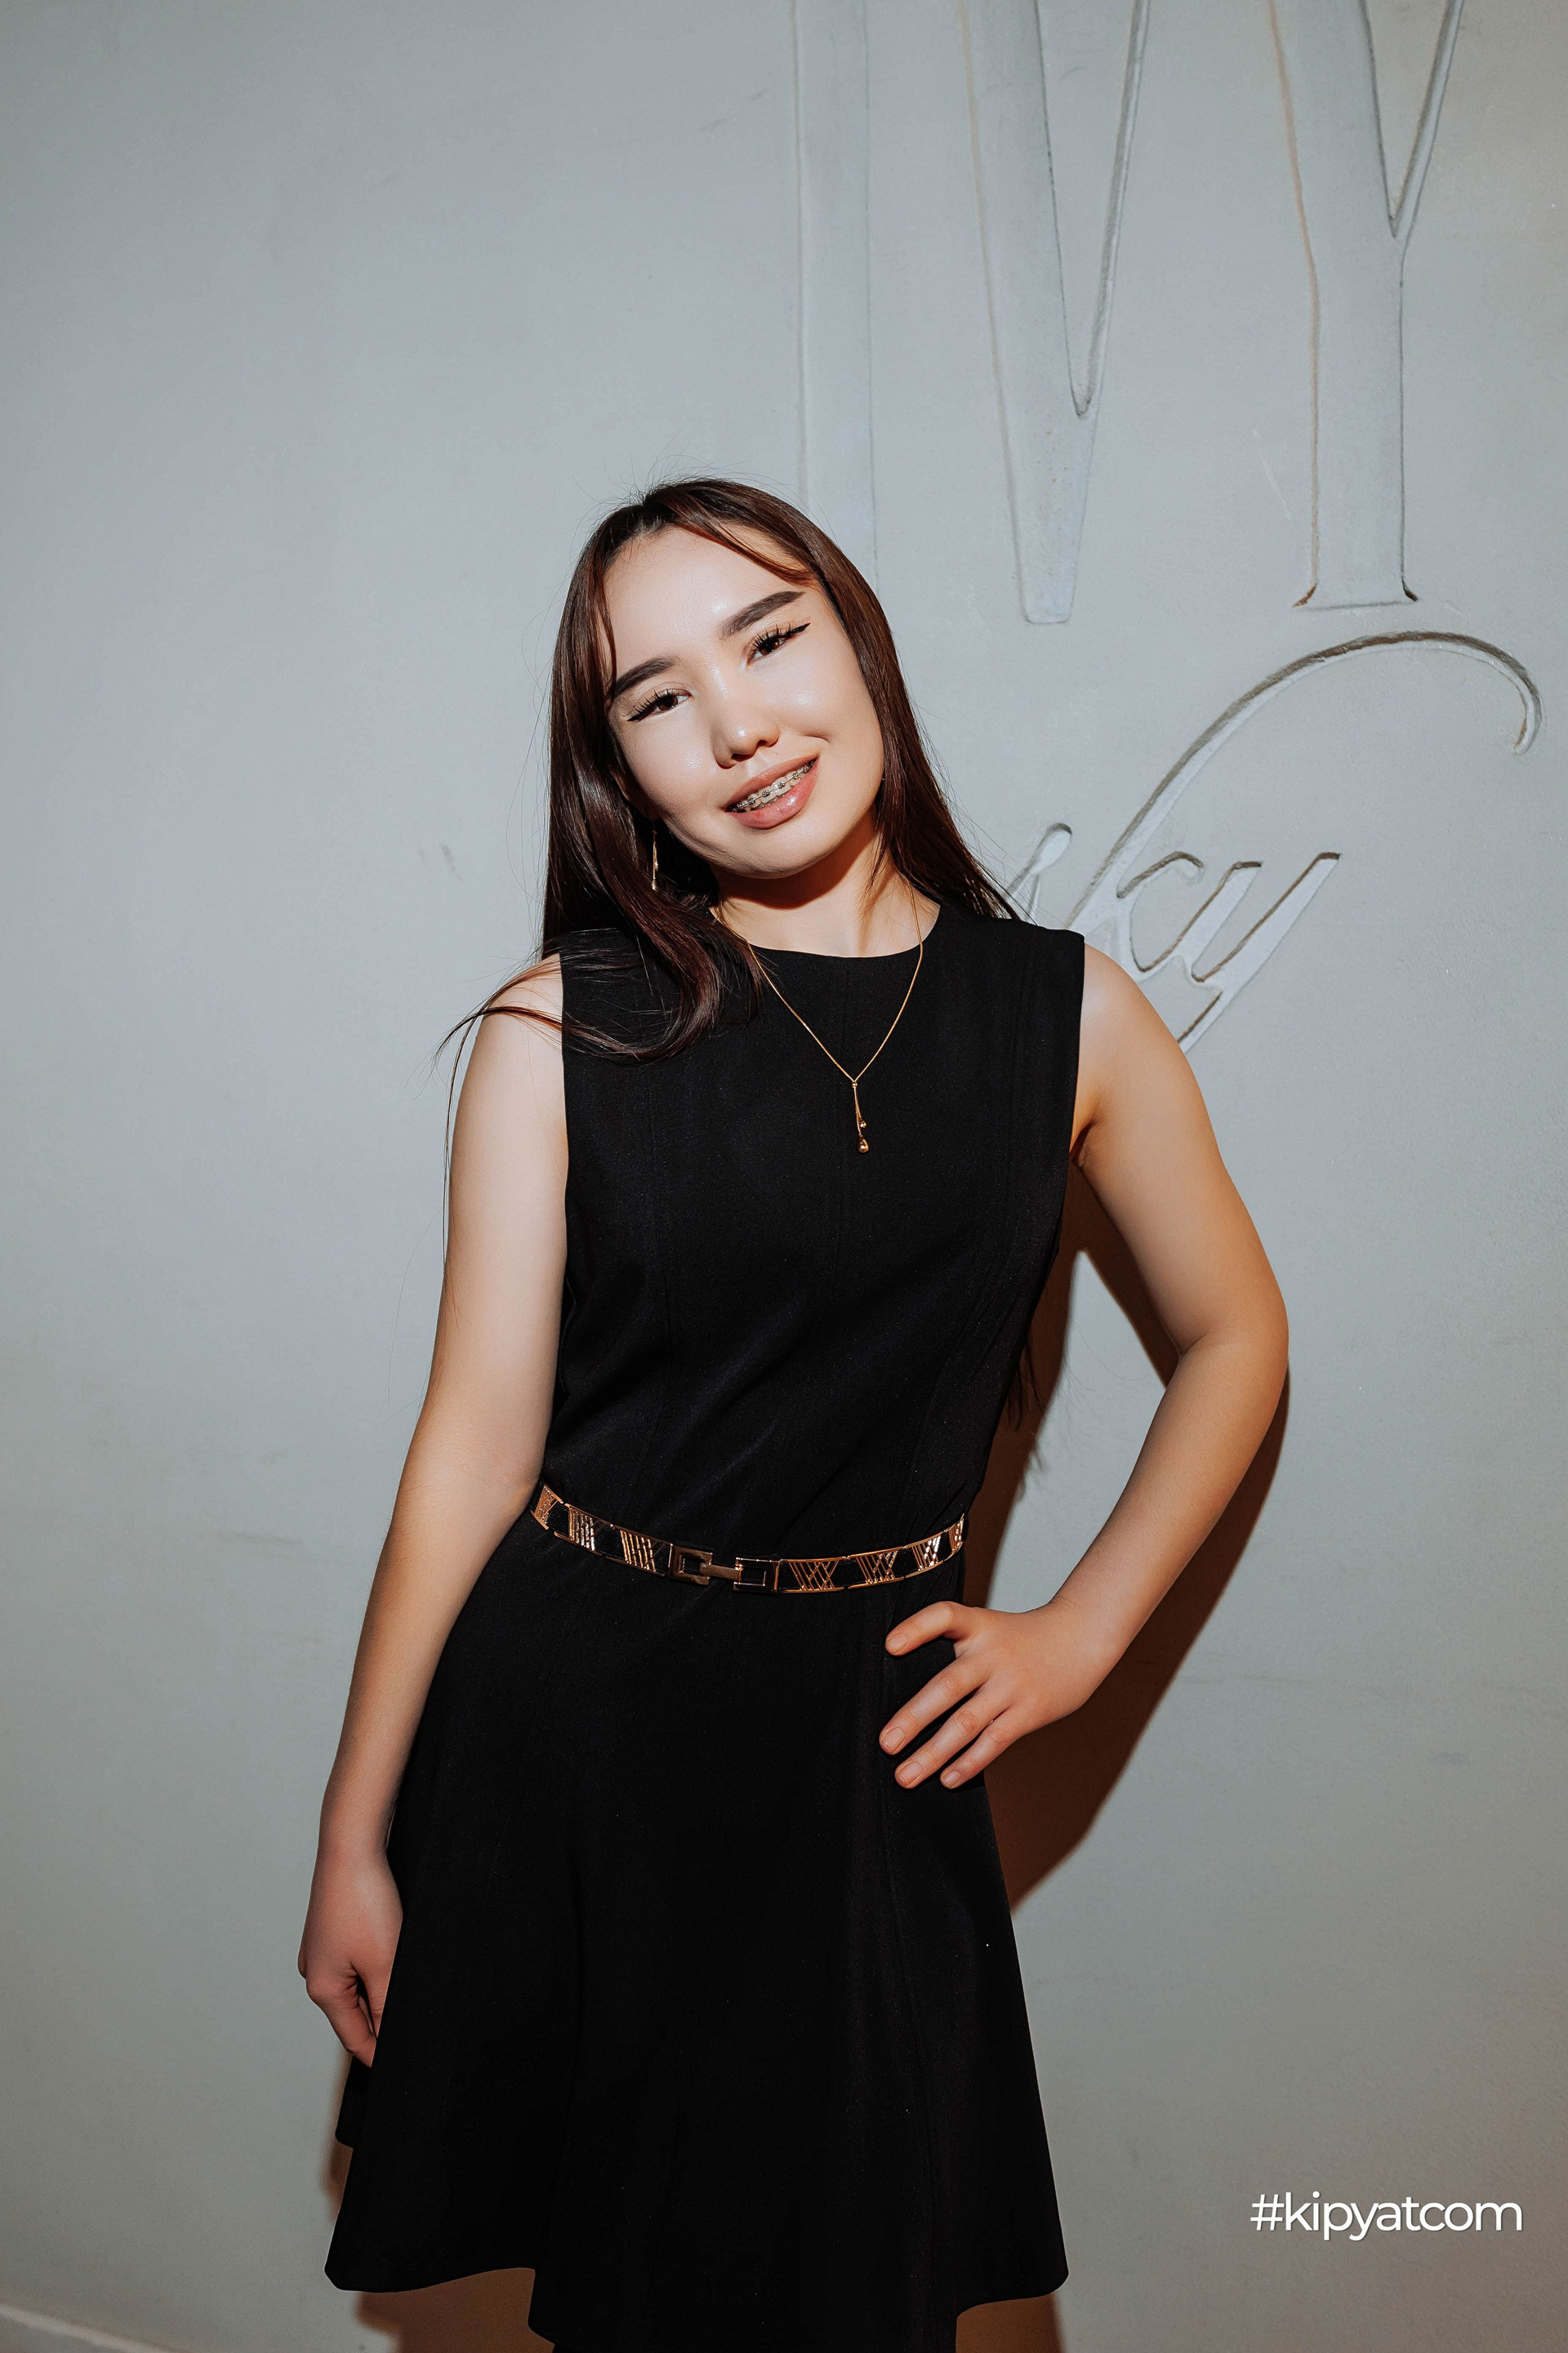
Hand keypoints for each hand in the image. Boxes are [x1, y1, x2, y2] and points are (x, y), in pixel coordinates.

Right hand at [298, 1843, 402, 2065]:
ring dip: (381, 1992)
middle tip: (417, 2023)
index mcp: (322, 1989)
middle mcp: (315, 1973)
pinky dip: (375, 1969)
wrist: (351, 1843)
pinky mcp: (334, 1931)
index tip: (409, 2061)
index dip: (382, 2053)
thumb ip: (385, 2007)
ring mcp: (322, 1951)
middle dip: (383, 2022)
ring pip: (357, 1988)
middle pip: (354, 2015)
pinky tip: (395, 1958)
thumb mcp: (384, 1962)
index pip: (355, 2039)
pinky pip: (356, 1963)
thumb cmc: (363, 1900)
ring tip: (408, 1987)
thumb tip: (389, 2038)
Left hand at [880, 1596, 1113, 1789]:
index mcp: (978, 1625)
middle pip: (948, 1686)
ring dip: (934, 1753)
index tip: (889, 1645)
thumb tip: (909, 1699)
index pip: (945, 1616)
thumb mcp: (988, 1627)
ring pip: (967, 1723)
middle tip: (885, 1745)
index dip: (916, 1628)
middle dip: (913, 1718)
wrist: (1081, 1638)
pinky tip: (947, 1779)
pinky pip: (995, 1741)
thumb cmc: (1020, 1638)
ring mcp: (1012, 1685)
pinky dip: (970, 1762)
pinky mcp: (1030, 1711)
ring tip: (906, 1776)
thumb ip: (954, 1648)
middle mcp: (992, 1654)